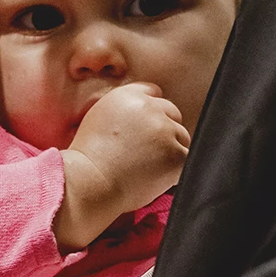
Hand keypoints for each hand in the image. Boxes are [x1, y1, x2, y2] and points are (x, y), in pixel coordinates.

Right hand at [56, 82, 188, 249]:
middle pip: (172, 114)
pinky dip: (175, 171)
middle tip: (146, 154)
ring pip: (181, 138)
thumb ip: (125, 111)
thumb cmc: (89, 161)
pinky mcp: (176, 153)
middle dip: (164, 132)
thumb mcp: (99, 119)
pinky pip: (186, 160)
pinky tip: (155, 178)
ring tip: (146, 169)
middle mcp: (149, 107)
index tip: (145, 131)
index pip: (154, 93)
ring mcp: (165, 130)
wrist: (90, 183)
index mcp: (128, 96)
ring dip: (171, 152)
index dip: (152, 113)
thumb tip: (146, 116)